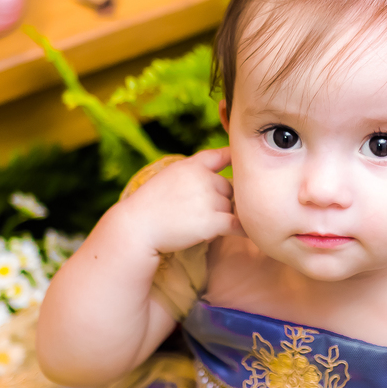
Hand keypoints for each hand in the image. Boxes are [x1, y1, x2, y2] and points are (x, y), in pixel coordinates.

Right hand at [116, 147, 243, 254]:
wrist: (138, 227)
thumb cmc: (149, 206)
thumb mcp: (168, 177)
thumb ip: (191, 173)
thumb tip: (215, 179)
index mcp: (191, 165)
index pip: (220, 155)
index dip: (234, 157)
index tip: (245, 158)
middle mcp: (204, 179)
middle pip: (228, 188)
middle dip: (221, 200)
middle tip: (199, 214)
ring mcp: (210, 200)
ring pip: (231, 207)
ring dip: (222, 217)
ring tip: (198, 226)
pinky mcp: (214, 222)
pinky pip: (237, 224)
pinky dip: (243, 229)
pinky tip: (249, 232)